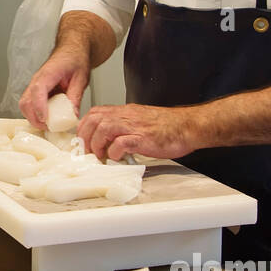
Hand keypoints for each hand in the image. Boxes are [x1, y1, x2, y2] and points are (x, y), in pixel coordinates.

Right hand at [19, 47, 90, 129]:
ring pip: (24, 105)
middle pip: (25, 101)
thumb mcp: (81, 78)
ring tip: (48, 125)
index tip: (45, 119)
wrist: (72, 50)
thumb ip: (75, 96)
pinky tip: (48, 118)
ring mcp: (34, 86)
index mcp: (48, 73)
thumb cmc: (75, 59)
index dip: (39, 106)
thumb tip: (72, 114)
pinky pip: (30, 104)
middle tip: (49, 127)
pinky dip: (35, 114)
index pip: (38, 90)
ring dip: (33, 117)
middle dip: (34, 118)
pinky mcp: (36, 91)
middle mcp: (37, 80)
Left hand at [76, 104, 201, 160]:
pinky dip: (114, 152)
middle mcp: (127, 116)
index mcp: (125, 111)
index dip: (84, 126)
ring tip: (100, 157)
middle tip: (88, 152)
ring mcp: (134, 126)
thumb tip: (109, 141)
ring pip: (103, 129)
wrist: (188, 127)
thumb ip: (124, 127)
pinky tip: (117, 158)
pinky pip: (121, 143)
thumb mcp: (140, 121)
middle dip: (86, 137)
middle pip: (94, 119)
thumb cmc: (168, 126)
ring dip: (97, 145)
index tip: (83, 140)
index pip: (95, 112)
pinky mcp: (143, 138)